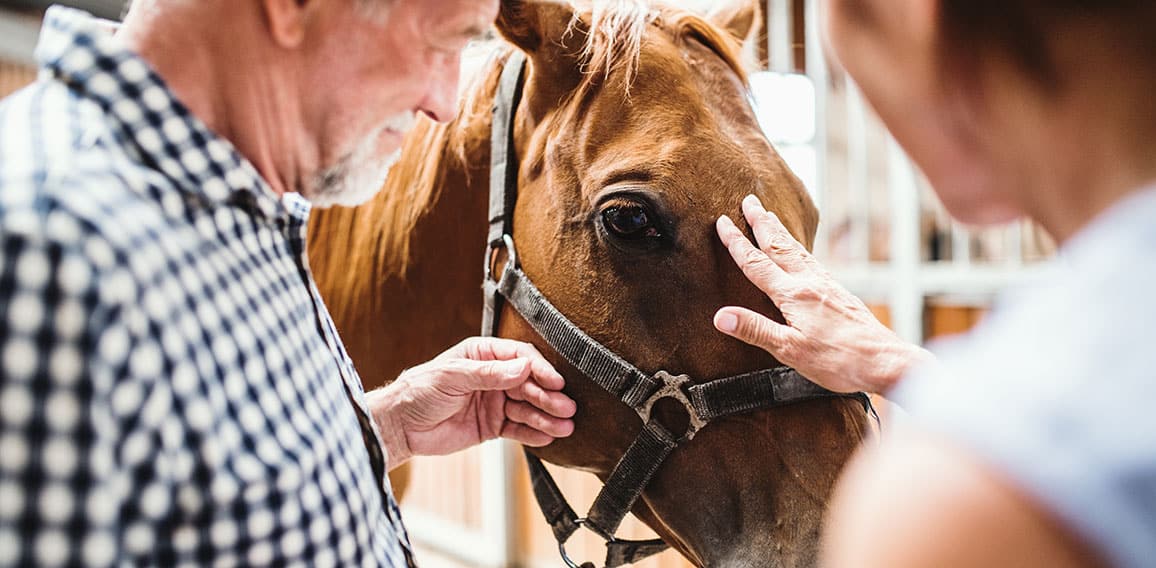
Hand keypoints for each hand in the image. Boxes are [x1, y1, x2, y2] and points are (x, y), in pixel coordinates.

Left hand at [367, 337, 576, 468]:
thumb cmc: (420, 390)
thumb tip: (523, 367)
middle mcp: (493, 376)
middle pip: (529, 384)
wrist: (400, 426)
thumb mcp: (453, 376)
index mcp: (483, 355)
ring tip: (565, 427)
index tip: (555, 381)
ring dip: (547, 417)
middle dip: (548, 396)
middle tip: (567, 407)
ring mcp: (495, 401)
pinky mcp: (492, 426)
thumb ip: (489, 373)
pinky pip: (518, 429)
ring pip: (527, 408)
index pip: (519, 357)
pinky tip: (549, 437)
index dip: (539, 369)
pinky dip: (534, 433)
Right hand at [713, 195, 931, 393]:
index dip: (737, 243)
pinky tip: (799, 251)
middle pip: (779, 246)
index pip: (757, 264)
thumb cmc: (838, 360)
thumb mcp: (789, 350)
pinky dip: (798, 247)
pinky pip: (812, 260)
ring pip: (797, 250)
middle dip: (761, 222)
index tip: (722, 222)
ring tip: (769, 215)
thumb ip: (754, 330)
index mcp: (793, 295)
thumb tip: (720, 316)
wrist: (884, 361)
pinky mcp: (838, 292)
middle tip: (748, 200)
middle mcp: (810, 283)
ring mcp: (826, 285)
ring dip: (779, 230)